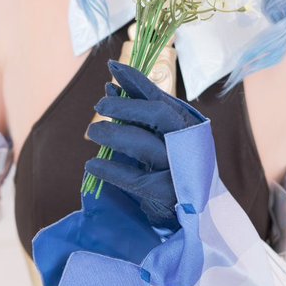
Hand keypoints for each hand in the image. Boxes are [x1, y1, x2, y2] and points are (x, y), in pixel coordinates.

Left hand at [84, 60, 203, 229]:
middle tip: (99, 105)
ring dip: (114, 135)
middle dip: (126, 106)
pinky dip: (110, 169)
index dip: (137, 81)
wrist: (193, 217)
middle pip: (158, 115)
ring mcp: (180, 170)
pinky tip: (92, 164)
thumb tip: (110, 87)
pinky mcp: (168, 195)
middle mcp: (188, 145)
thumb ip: (138, 116)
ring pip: (145, 144)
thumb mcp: (159, 140)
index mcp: (188, 127)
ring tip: (92, 132)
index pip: (161, 97)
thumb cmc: (172, 172)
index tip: (113, 68)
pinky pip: (134, 178)